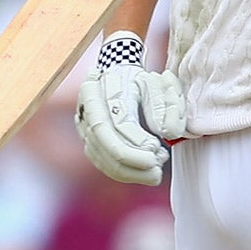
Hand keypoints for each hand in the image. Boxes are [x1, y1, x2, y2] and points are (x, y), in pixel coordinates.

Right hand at [76, 33, 185, 185]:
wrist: (116, 76)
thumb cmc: (138, 80)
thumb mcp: (155, 84)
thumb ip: (164, 106)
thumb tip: (167, 133)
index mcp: (100, 89)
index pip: (115, 122)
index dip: (136, 140)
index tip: (156, 147)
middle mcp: (86, 109)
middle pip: (105, 144)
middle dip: (133, 162)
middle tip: (158, 171)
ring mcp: (83, 127)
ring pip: (103, 159)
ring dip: (131, 172)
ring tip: (155, 174)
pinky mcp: (88, 141)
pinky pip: (103, 164)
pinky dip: (124, 173)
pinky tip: (143, 173)